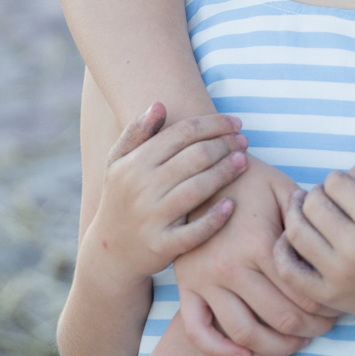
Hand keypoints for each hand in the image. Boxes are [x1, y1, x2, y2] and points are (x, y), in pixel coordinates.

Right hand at [85, 103, 246, 285]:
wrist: (109, 251)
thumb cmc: (122, 197)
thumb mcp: (117, 162)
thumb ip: (136, 131)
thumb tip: (160, 105)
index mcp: (134, 163)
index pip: (182, 133)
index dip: (214, 124)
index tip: (236, 123)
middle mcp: (141, 188)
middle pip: (195, 157)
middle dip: (225, 145)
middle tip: (244, 141)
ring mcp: (152, 218)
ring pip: (198, 189)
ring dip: (226, 172)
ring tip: (245, 162)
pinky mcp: (162, 246)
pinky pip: (194, 231)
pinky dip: (214, 218)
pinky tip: (231, 205)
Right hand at [173, 159, 336, 355]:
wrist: (198, 173)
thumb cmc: (248, 179)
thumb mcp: (283, 189)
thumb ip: (308, 220)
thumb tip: (332, 254)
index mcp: (259, 244)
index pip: (303, 292)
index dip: (327, 307)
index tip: (338, 308)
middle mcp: (231, 267)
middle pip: (281, 318)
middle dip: (311, 329)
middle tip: (326, 328)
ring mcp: (205, 280)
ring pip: (245, 333)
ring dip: (277, 347)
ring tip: (296, 342)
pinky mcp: (186, 286)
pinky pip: (198, 331)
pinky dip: (220, 351)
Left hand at [273, 141, 354, 323]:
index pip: (333, 182)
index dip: (337, 179)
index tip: (346, 188)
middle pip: (312, 204)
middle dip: (316, 195)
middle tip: (325, 199)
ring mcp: (338, 275)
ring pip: (295, 231)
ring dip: (296, 215)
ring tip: (307, 212)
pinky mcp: (326, 295)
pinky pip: (287, 267)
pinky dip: (282, 249)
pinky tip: (293, 238)